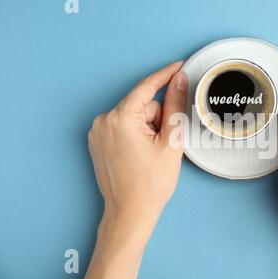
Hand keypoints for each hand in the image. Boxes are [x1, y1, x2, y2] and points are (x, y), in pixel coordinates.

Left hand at [84, 61, 186, 278]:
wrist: (130, 213)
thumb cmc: (150, 184)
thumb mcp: (170, 141)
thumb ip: (175, 105)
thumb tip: (178, 80)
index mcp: (121, 118)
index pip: (147, 87)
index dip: (166, 75)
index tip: (180, 65)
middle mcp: (103, 121)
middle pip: (142, 106)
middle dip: (158, 119)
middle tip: (165, 143)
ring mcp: (98, 132)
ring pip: (134, 117)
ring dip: (148, 128)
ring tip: (152, 154)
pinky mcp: (98, 142)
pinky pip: (123, 127)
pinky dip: (136, 134)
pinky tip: (141, 154)